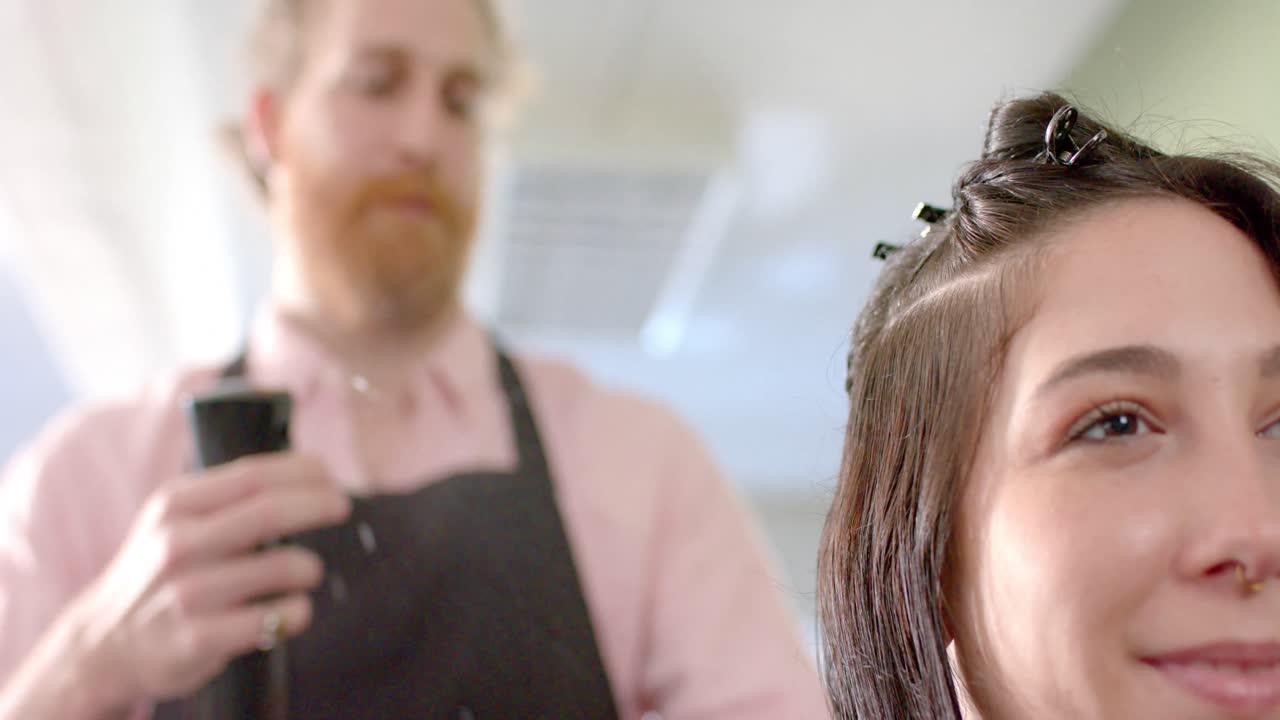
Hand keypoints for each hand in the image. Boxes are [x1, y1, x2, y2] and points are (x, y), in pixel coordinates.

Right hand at [63, 453, 349, 711]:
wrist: (104, 642)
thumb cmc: (160, 572)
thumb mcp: (174, 519)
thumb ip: (227, 495)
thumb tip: (306, 472)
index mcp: (175, 506)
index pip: (252, 474)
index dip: (302, 470)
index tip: (329, 474)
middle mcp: (177, 544)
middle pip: (270, 511)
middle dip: (318, 504)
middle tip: (341, 506)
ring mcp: (186, 594)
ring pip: (282, 567)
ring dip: (308, 567)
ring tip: (305, 572)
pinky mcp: (197, 640)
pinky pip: (275, 618)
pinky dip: (297, 611)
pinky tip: (291, 610)